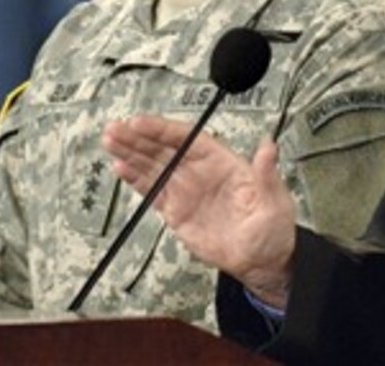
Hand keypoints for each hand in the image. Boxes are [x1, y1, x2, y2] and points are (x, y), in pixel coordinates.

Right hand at [102, 115, 296, 306]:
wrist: (261, 261)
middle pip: (165, 148)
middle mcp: (201, 171)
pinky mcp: (177, 211)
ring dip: (131, 152)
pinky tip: (120, 167)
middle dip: (139, 137)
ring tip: (110, 140)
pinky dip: (136, 179)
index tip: (141, 123)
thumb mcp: (274, 200)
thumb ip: (266, 174)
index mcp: (223, 162)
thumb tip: (269, 146)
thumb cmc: (272, 227)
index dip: (163, 130)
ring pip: (154, 165)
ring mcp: (187, 190)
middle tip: (116, 128)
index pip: (188, 138)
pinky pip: (153, 191)